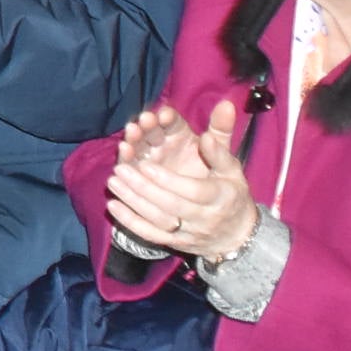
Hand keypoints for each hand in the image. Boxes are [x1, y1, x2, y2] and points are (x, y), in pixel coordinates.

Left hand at [103, 97, 257, 261]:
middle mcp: (204, 217)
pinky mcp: (175, 243)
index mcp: (220, 196)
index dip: (168, 179)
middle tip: (121, 169)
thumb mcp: (232, 167)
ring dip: (133, 202)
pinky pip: (151, 235)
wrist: (237, 236)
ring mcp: (188, 232)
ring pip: (158, 220)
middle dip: (144, 188)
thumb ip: (222, 139)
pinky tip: (113, 206)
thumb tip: (223, 108)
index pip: (193, 191)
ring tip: (113, 181)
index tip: (146, 164)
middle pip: (171, 205)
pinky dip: (131, 222)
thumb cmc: (232, 193)